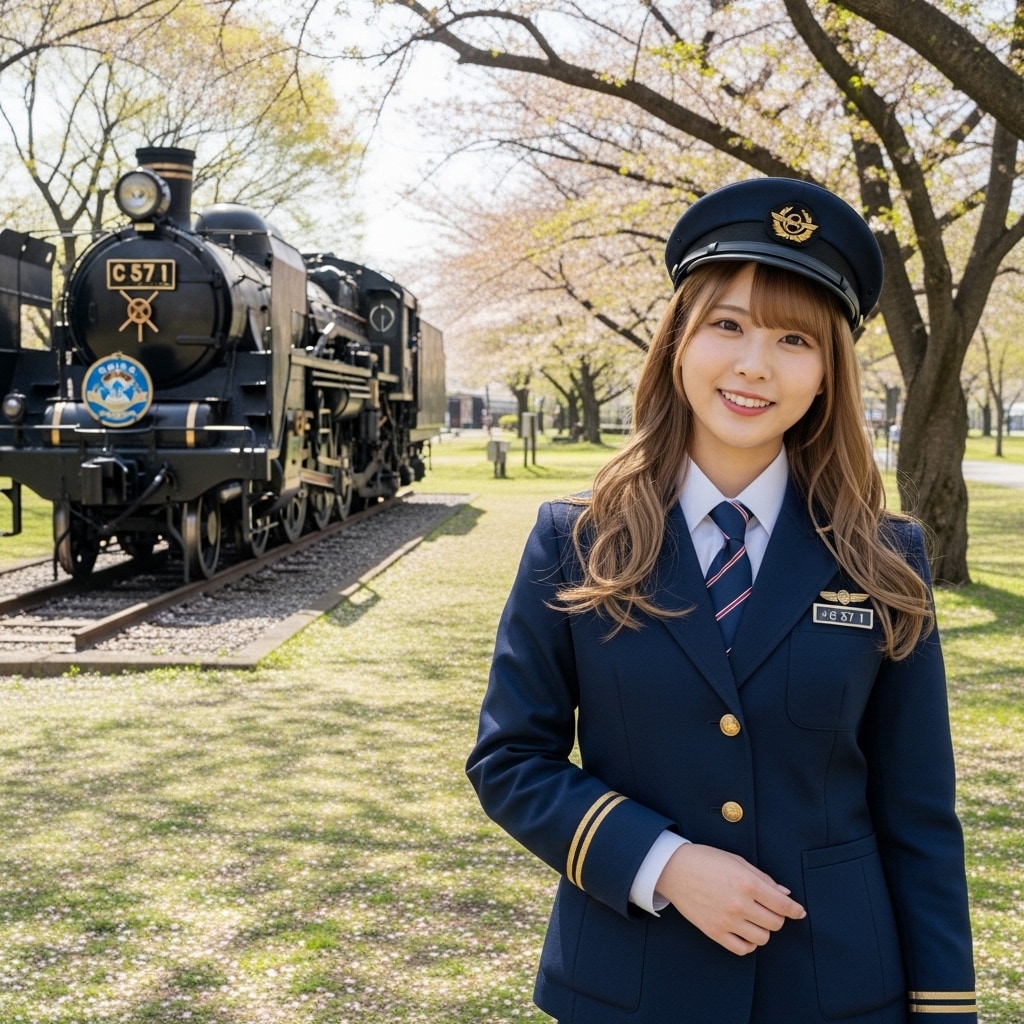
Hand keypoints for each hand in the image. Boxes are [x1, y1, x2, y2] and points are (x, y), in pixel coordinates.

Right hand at [655, 843, 805, 955]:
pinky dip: (749, 943)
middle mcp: (739, 904)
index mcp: (747, 882)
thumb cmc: (706, 860)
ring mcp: (727, 920)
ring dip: (764, 930)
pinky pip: (743, 948)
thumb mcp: (737, 861)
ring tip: (755, 919)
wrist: (674, 869)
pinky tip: (745, 931)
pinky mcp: (715, 932)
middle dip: (777, 917)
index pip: (783, 904)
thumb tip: (784, 894)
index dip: (795, 910)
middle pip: (775, 923)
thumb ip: (763, 878)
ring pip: (762, 938)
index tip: (799, 911)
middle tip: (769, 909)